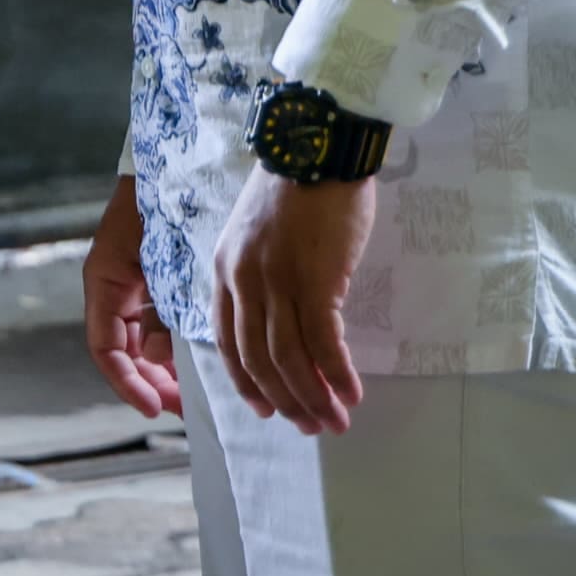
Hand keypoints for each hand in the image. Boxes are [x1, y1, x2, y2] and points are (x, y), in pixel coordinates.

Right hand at [80, 174, 178, 418]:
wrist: (172, 165)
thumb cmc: (161, 205)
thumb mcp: (160, 261)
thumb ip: (160, 310)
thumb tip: (161, 358)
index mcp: (105, 283)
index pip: (106, 349)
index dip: (127, 382)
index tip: (155, 406)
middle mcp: (115, 290)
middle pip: (125, 352)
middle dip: (151, 382)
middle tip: (182, 407)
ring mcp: (135, 287)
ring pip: (144, 343)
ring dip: (165, 368)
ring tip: (196, 390)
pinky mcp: (156, 282)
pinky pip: (160, 325)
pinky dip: (176, 345)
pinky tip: (200, 359)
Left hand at [208, 166, 375, 435]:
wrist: (317, 149)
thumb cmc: (295, 191)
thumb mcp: (256, 235)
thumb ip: (258, 277)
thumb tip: (284, 321)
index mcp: (224, 270)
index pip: (227, 340)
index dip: (246, 380)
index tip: (265, 407)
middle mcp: (243, 280)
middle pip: (257, 358)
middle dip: (284, 399)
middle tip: (309, 426)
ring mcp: (277, 280)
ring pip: (289, 357)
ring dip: (313, 397)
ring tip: (335, 421)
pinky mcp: (316, 278)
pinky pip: (324, 340)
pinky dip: (337, 373)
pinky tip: (352, 392)